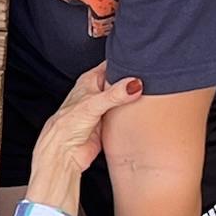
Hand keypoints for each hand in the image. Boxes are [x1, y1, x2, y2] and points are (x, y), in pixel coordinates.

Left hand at [25, 67, 144, 215]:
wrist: (65, 154)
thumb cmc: (65, 127)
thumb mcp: (92, 104)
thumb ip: (114, 94)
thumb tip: (134, 84)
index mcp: (89, 81)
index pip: (110, 65)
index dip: (124, 61)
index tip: (141, 61)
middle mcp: (96, 93)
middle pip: (120, 81)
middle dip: (132, 81)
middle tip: (150, 79)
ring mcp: (104, 108)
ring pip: (124, 98)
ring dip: (133, 98)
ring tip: (150, 93)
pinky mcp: (110, 123)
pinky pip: (125, 115)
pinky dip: (132, 113)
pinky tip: (141, 111)